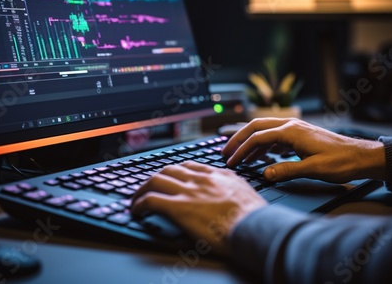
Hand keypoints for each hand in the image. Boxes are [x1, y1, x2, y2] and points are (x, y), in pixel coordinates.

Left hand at [131, 161, 266, 255]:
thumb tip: (229, 187)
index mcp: (215, 175)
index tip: (169, 178)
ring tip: (136, 199)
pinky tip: (136, 210)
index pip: (188, 166)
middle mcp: (199, 179)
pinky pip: (151, 200)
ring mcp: (188, 192)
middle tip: (149, 187)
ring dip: (142, 190)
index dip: (175, 171)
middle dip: (155, 178)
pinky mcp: (178, 208)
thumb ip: (232, 185)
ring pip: (155, 181)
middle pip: (168, 170)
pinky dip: (139, 204)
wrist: (254, 226)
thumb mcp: (245, 191)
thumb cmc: (254, 216)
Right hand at [222, 118, 387, 183]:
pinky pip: (273, 137)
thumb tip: (265, 174)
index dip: (241, 149)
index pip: (257, 137)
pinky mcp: (298, 135)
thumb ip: (287, 170)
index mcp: (291, 131)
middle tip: (224, 153)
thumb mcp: (314, 169)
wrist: (361, 156)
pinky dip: (261, 145)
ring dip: (248, 142)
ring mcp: (294, 128)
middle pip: (255, 127)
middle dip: (238, 139)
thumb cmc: (341, 162)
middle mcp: (290, 125)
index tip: (230, 161)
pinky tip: (257, 157)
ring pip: (263, 130)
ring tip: (237, 157)